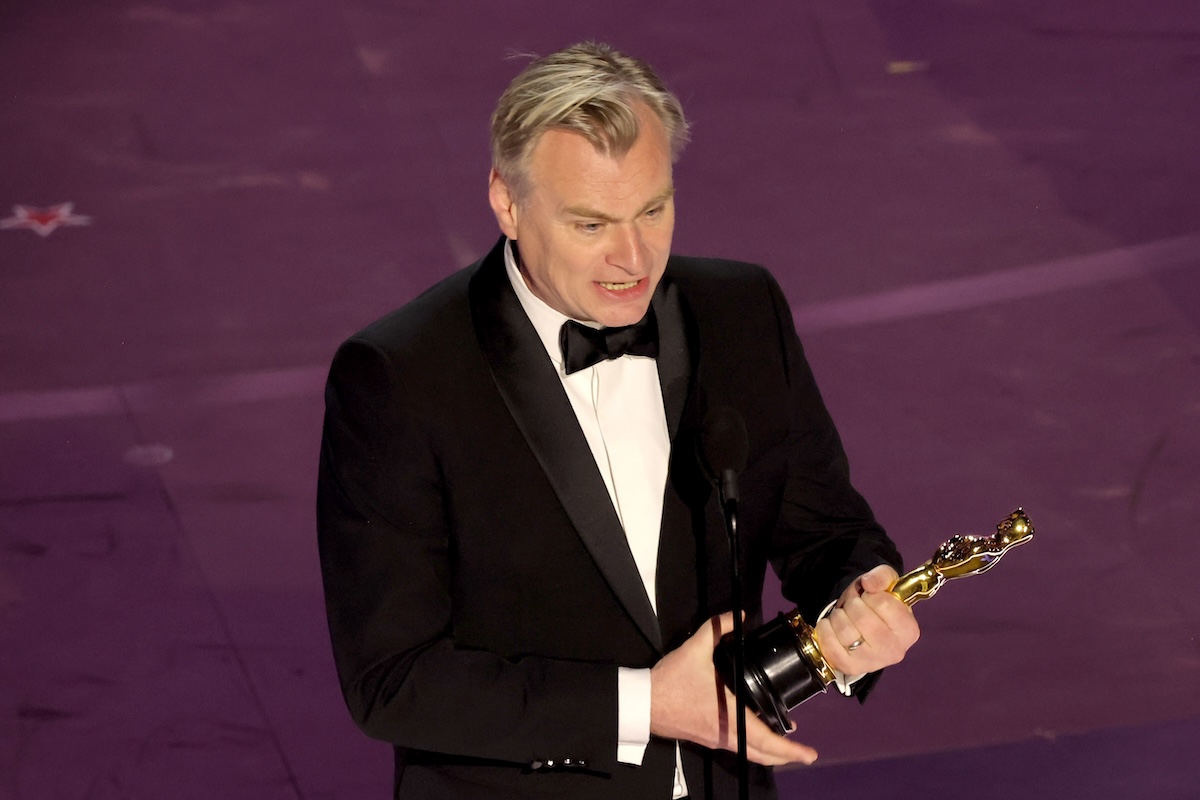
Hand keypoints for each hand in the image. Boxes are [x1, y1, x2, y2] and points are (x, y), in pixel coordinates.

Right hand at [649, 612, 816, 765]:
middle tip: (805, 754)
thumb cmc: (671, 681)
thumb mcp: (695, 649)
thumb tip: (739, 616)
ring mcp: (715, 739)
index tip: (809, 753)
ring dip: (770, 752)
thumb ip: (717, 628)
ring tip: (786, 743)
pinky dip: (754, 746)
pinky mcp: (706, 738)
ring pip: (750, 754)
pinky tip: (756, 733)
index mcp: (730, 716)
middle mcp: (726, 734)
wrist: (643, 703)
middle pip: (763, 755)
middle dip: (787, 756)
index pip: (766, 739)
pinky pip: (738, 747)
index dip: (790, 749)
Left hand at [816, 564, 919, 675]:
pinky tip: (831, 626)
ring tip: (844, 616)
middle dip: (853, 604)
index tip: (870, 598)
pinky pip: (830, 645)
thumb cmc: (876, 606)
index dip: (871, 595)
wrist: (862, 629)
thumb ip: (882, 576)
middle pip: (862, 617)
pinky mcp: (851, 667)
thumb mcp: (885, 584)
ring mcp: (873, 662)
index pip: (884, 603)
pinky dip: (825, 630)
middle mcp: (895, 651)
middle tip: (854, 607)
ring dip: (838, 616)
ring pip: (844, 630)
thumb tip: (869, 584)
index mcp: (909, 630)